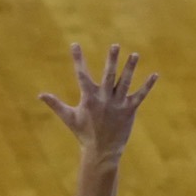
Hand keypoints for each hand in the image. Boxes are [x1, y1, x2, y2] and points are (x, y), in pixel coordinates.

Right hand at [38, 44, 156, 158]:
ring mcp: (118, 104)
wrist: (101, 151)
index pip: (81, 74)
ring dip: (130, 67)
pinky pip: (140, 95)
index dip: (77, 59)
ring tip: (135, 54)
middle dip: (111, 60)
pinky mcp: (130, 110)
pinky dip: (148, 85)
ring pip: (125, 82)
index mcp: (89, 98)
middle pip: (108, 75)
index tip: (75, 45)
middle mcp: (104, 98)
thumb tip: (40, 95)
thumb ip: (56, 104)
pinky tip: (155, 74)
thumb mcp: (69, 117)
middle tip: (114, 45)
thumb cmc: (84, 133)